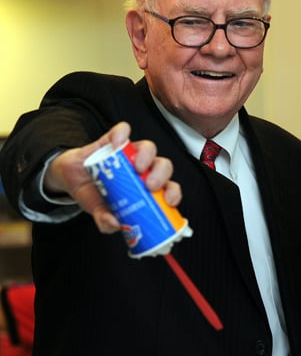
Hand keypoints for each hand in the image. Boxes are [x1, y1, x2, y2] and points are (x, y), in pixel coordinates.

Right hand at [43, 122, 181, 232]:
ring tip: (136, 167)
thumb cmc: (95, 194)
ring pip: (148, 148)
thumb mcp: (100, 212)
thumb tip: (115, 225)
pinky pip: (122, 131)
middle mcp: (143, 168)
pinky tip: (116, 143)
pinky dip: (122, 134)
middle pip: (163, 166)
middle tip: (149, 186)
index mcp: (147, 187)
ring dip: (146, 156)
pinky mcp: (112, 140)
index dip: (173, 193)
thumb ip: (107, 220)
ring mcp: (129, 153)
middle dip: (161, 175)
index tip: (168, 201)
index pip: (169, 187)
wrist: (71, 179)